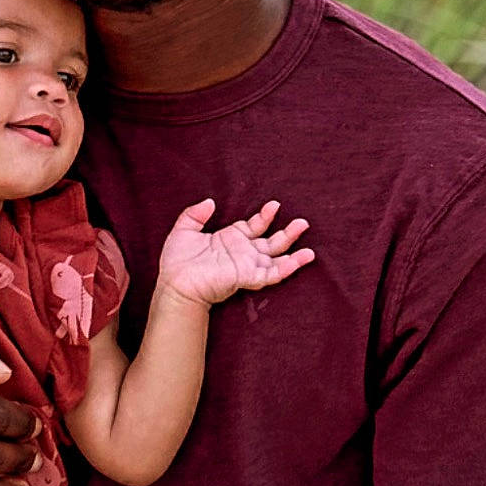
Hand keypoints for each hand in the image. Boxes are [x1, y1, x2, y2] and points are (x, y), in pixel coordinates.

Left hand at [158, 199, 313, 306]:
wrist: (175, 284)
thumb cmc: (177, 262)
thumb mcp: (184, 230)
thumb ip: (195, 214)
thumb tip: (210, 202)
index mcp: (231, 240)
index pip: (255, 226)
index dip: (266, 216)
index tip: (274, 205)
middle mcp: (243, 253)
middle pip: (272, 243)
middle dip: (289, 233)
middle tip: (304, 222)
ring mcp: (246, 266)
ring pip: (276, 260)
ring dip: (294, 255)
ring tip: (311, 251)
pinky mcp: (246, 277)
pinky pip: (270, 274)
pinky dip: (285, 268)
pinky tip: (297, 261)